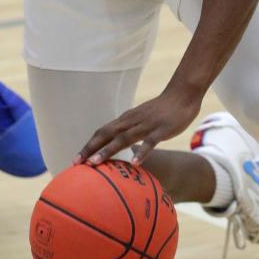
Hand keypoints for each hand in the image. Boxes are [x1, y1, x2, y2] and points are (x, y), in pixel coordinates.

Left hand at [76, 88, 202, 166]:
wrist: (182, 95)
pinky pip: (149, 142)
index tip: (76, 159)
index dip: (88, 145)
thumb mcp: (140, 120)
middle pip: (106, 134)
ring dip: (108, 151)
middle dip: (90, 149)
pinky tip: (135, 163)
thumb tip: (117, 145)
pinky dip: (141, 152)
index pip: (101, 132)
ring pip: (123, 138)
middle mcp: (131, 121)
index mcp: (125, 120)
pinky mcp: (160, 130)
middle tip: (76, 163)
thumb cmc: (161, 110)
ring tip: (95, 163)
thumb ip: (129, 131)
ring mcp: (145, 125)